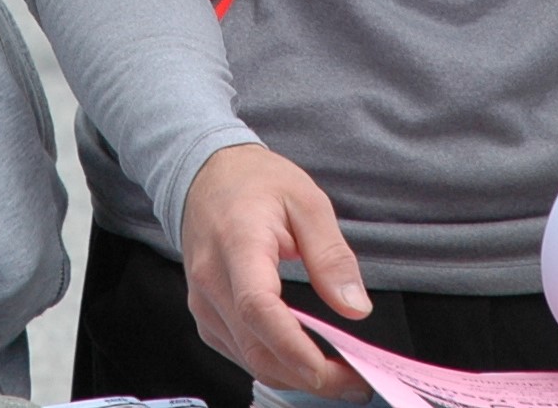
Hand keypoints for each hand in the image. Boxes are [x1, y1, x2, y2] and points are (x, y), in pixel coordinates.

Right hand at [180, 144, 370, 399]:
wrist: (207, 174)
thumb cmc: (256, 182)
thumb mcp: (307, 200)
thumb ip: (331, 255)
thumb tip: (355, 308)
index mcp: (238, 242)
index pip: (258, 307)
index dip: (293, 347)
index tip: (330, 369)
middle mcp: (211, 280)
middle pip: (255, 346)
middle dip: (306, 375)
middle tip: (353, 383)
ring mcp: (203, 302)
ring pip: (247, 359)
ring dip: (293, 377)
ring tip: (339, 377)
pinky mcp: (205, 315)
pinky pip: (238, 353)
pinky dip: (273, 365)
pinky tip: (304, 362)